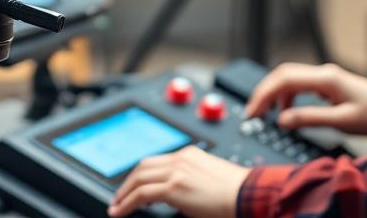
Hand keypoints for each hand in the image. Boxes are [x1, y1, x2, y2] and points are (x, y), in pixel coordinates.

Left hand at [108, 145, 248, 217]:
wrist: (249, 195)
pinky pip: (142, 194)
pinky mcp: (175, 187)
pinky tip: (121, 211)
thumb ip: (191, 182)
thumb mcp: (210, 180)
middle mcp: (181, 158)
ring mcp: (177, 171)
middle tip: (119, 196)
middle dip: (128, 182)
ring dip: (124, 193)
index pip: (157, 161)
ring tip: (116, 206)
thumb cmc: (238, 193)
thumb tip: (178, 196)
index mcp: (190, 154)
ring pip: (139, 178)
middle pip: (143, 166)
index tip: (134, 187)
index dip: (142, 175)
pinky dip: (128, 203)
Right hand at [244, 62, 366, 134]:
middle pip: (282, 74)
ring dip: (274, 95)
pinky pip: (299, 85)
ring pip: (289, 79)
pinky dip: (287, 97)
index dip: (264, 94)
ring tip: (267, 115)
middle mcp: (322, 73)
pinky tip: (287, 112)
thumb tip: (282, 120)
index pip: (283, 79)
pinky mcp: (326, 84)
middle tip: (252, 113)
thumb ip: (310, 118)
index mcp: (324, 79)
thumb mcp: (343, 122)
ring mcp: (324, 77)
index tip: (253, 112)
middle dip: (263, 92)